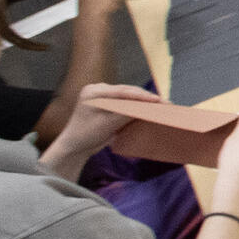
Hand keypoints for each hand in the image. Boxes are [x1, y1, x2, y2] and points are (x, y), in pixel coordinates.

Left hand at [47, 82, 161, 163]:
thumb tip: (147, 108)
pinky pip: (125, 102)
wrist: (74, 148)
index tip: (158, 100)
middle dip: (145, 98)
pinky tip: (149, 108)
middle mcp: (99, 90)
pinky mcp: (108, 105)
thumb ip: (126, 113)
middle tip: (164, 103)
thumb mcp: (107, 125)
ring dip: (143, 101)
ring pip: (128, 96)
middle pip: (127, 92)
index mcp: (94, 91)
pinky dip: (136, 106)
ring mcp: (103, 97)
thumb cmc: (86, 135)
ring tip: (160, 104)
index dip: (142, 96)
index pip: (122, 91)